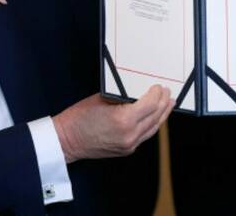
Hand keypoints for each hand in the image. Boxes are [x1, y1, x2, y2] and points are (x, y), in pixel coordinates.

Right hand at [53, 85, 174, 163]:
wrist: (67, 140)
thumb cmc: (79, 118)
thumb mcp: (102, 98)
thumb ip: (123, 96)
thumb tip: (138, 92)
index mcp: (124, 119)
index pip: (151, 103)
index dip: (157, 93)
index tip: (158, 86)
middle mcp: (130, 134)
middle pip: (156, 116)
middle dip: (164, 103)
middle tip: (168, 93)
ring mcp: (129, 144)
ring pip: (153, 128)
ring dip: (162, 115)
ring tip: (168, 105)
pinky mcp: (126, 150)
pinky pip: (145, 135)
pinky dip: (152, 124)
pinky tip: (155, 117)